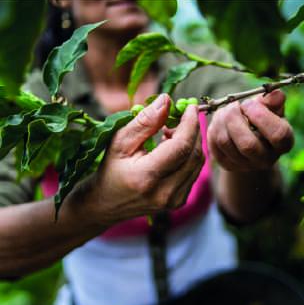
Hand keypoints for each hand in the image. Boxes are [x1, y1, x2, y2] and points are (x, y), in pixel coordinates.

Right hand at [83, 94, 203, 225]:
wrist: (105, 204)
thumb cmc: (109, 169)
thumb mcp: (120, 141)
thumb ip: (144, 121)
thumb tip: (166, 100)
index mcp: (146, 177)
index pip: (181, 146)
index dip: (190, 123)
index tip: (191, 107)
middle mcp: (164, 193)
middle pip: (194, 155)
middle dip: (193, 130)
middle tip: (181, 116)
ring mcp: (173, 201)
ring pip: (197, 164)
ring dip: (191, 142)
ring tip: (172, 133)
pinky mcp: (179, 202)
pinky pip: (193, 172)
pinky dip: (189, 155)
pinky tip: (173, 149)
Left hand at [207, 90, 293, 171]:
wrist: (251, 141)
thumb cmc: (264, 120)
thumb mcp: (272, 110)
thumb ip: (273, 102)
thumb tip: (276, 94)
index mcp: (284, 144)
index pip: (277, 134)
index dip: (261, 115)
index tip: (249, 103)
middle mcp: (265, 159)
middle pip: (247, 144)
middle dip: (235, 119)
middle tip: (233, 105)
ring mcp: (244, 165)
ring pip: (225, 142)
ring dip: (222, 120)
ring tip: (226, 110)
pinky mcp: (227, 164)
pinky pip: (214, 143)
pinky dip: (214, 127)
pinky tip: (221, 121)